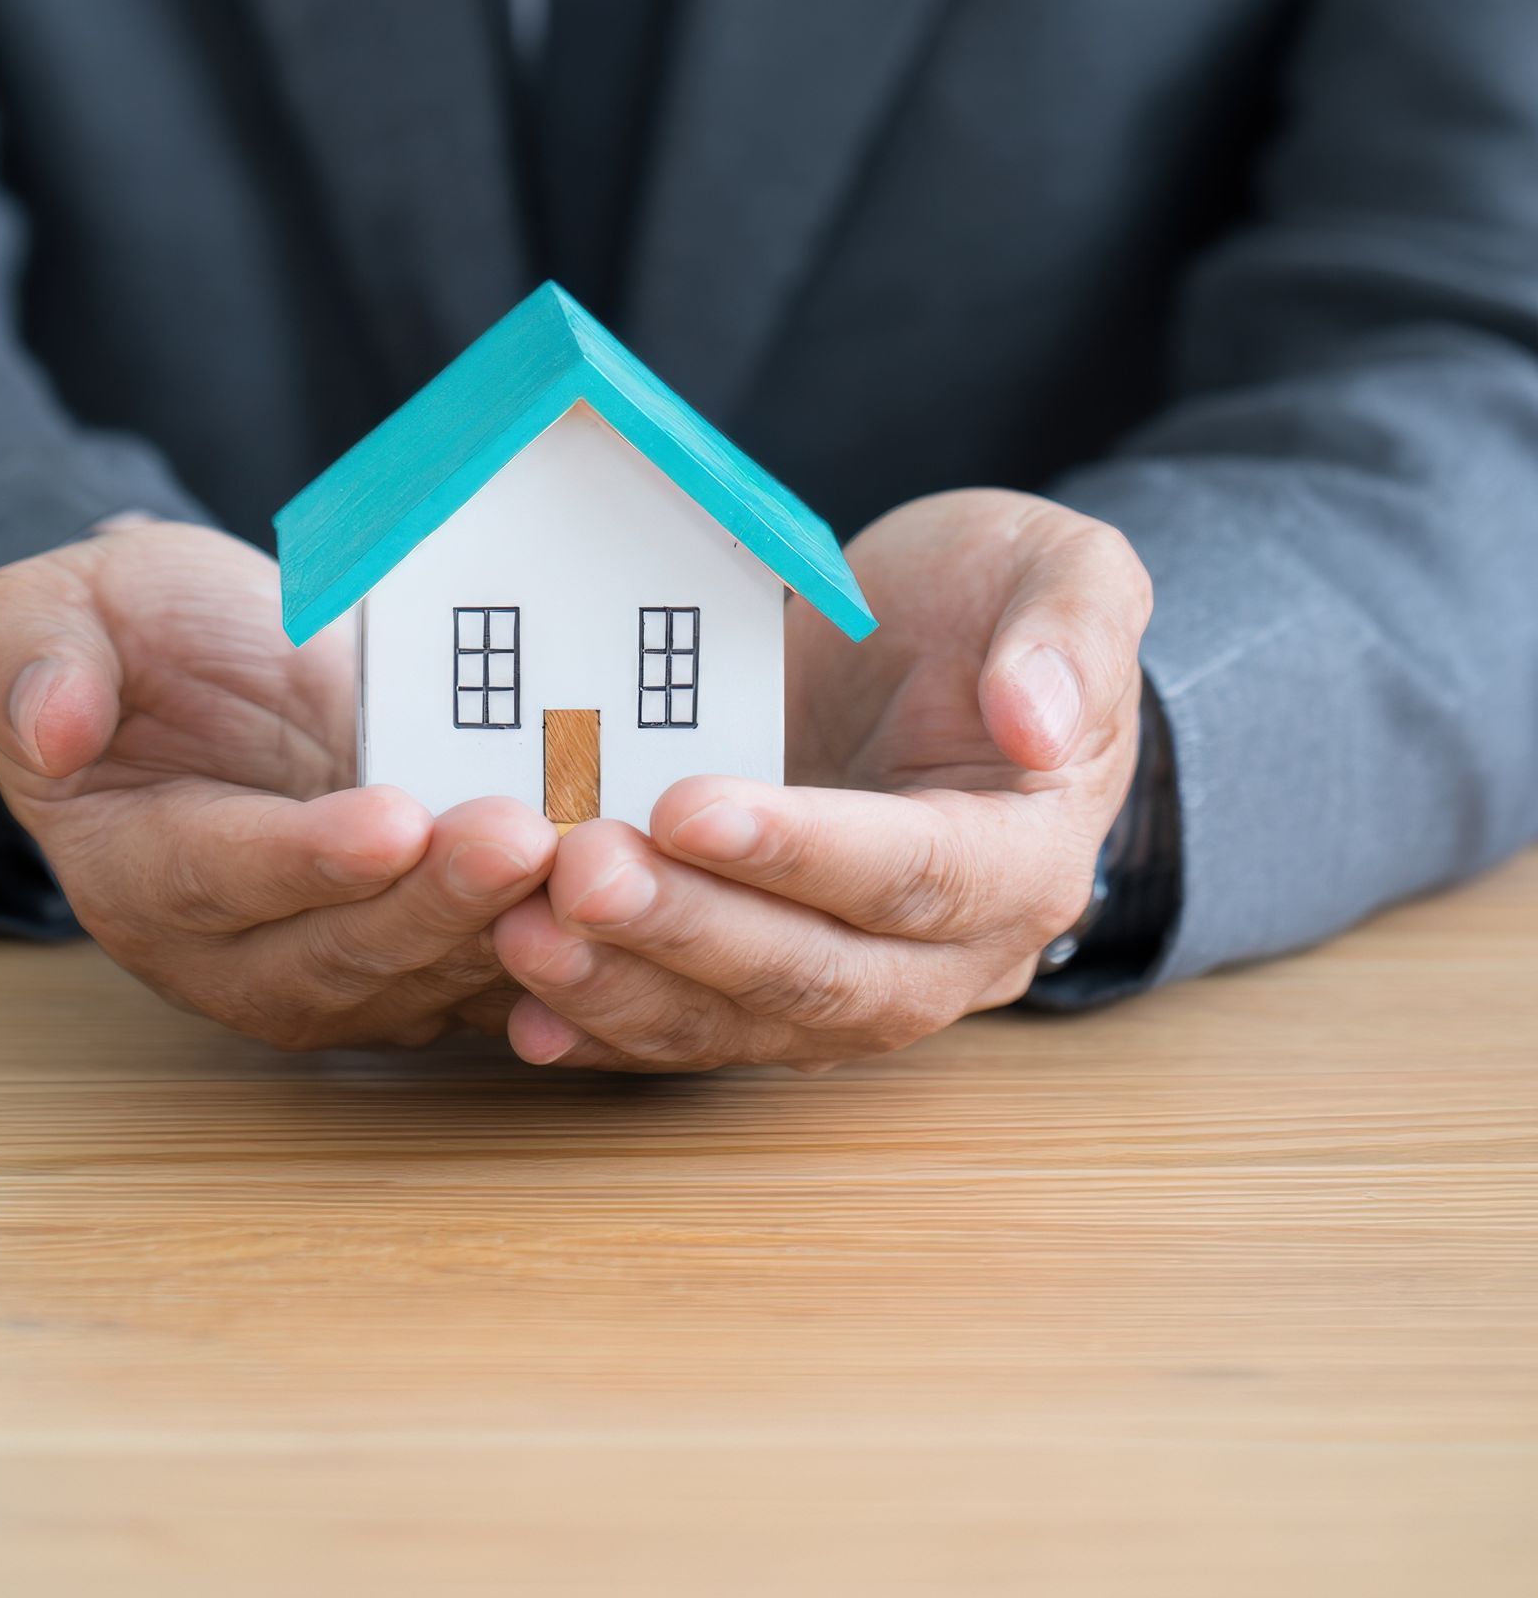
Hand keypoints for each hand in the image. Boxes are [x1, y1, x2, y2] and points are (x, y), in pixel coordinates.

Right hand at [0, 520, 554, 1047]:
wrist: (214, 671)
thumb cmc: (131, 635)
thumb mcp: (43, 610)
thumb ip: (29, 660)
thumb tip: (52, 726)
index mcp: (134, 872)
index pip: (221, 877)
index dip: (306, 857)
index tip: (389, 818)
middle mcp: (236, 952)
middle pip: (343, 948)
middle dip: (437, 899)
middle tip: (524, 837)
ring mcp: (339, 968)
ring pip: (430, 977)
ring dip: (510, 930)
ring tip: (588, 864)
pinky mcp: (426, 960)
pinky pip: (494, 980)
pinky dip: (559, 958)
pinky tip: (627, 902)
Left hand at [492, 489, 1150, 1071]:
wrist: (948, 650)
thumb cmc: (999, 599)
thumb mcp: (1063, 568)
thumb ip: (1070, 634)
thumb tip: (1039, 722)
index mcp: (1028, 855)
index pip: (914, 873)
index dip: (801, 851)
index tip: (687, 805)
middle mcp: (952, 953)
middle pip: (818, 972)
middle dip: (689, 929)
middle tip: (578, 870)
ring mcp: (862, 982)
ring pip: (746, 1020)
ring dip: (631, 988)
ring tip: (527, 932)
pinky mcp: (777, 984)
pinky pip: (699, 1030)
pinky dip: (613, 1028)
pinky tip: (528, 1012)